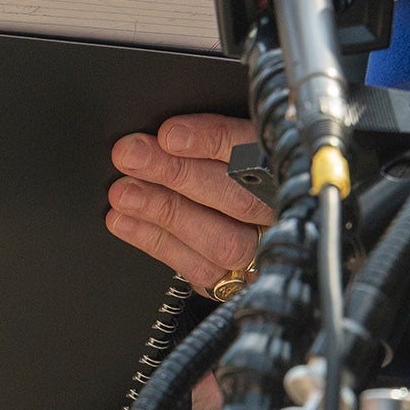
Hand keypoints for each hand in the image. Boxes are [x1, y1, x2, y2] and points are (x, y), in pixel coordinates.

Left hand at [105, 113, 272, 295]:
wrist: (253, 228)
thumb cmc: (233, 171)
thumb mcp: (234, 141)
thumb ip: (213, 135)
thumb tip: (165, 128)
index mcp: (286, 165)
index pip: (256, 151)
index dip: (212, 141)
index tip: (170, 134)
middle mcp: (283, 212)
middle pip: (237, 196)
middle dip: (177, 175)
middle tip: (131, 157)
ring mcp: (263, 251)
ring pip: (222, 240)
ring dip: (165, 212)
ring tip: (123, 192)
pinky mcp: (237, 280)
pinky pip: (199, 268)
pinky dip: (155, 242)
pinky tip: (124, 221)